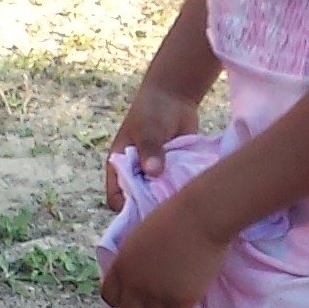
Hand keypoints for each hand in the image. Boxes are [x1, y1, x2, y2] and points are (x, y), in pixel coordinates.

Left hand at [101, 186, 230, 307]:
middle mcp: (134, 284)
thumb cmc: (173, 215)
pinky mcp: (181, 300)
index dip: (121, 299)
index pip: (109, 296)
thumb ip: (130, 249)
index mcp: (121, 265)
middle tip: (156, 302)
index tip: (134, 295)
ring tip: (174, 301)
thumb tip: (121, 231)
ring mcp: (157, 295)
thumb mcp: (139, 231)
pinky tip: (188, 301)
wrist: (201, 217)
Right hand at [108, 76, 205, 204]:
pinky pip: (175, 190)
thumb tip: (153, 172)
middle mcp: (135, 176)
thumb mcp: (148, 129)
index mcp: (119, 168)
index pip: (115, 199)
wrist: (174, 98)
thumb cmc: (152, 111)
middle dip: (151, 208)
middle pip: (139, 204)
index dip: (126, 208)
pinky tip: (192, 191)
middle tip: (168, 207)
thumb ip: (150, 149)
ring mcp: (155, 177)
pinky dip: (182, 192)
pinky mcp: (173, 174)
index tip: (144, 209)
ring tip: (181, 198)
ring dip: (168, 201)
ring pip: (158, 199)